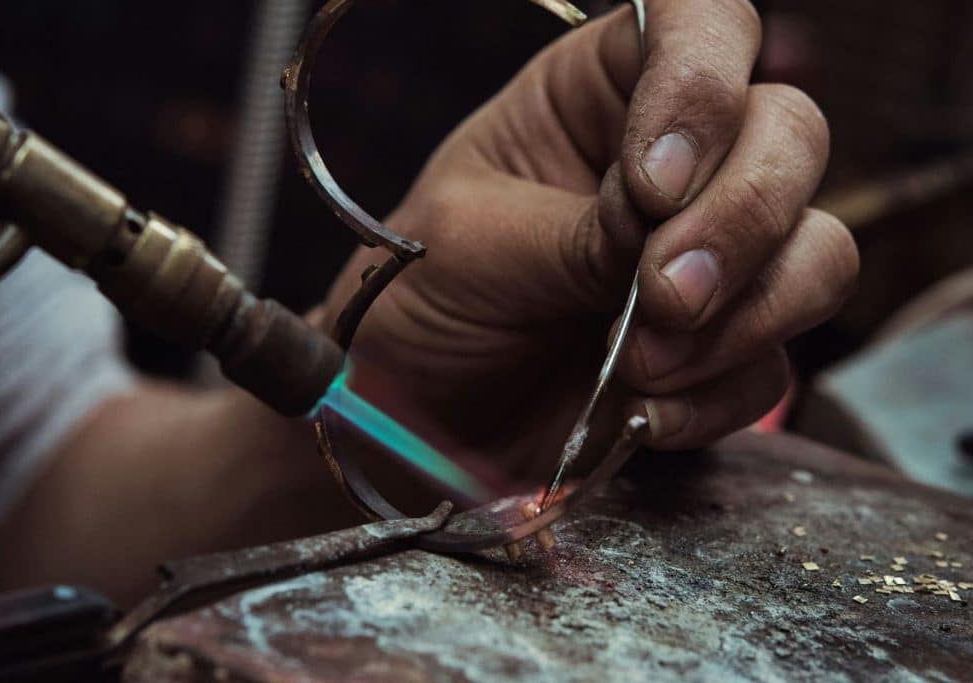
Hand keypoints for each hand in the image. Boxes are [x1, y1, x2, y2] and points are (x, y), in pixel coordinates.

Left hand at [322, 2, 857, 476]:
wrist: (419, 421)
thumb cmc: (422, 302)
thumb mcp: (469, 244)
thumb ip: (575, 233)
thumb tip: (666, 235)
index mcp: (595, 97)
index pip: (699, 27)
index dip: (703, 84)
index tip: (652, 185)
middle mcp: (671, 165)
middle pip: (790, 134)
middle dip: (740, 218)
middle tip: (660, 294)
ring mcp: (708, 259)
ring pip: (820, 249)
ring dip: (747, 312)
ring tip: (642, 366)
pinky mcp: (722, 350)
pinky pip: (774, 364)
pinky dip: (718, 393)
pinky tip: (643, 413)